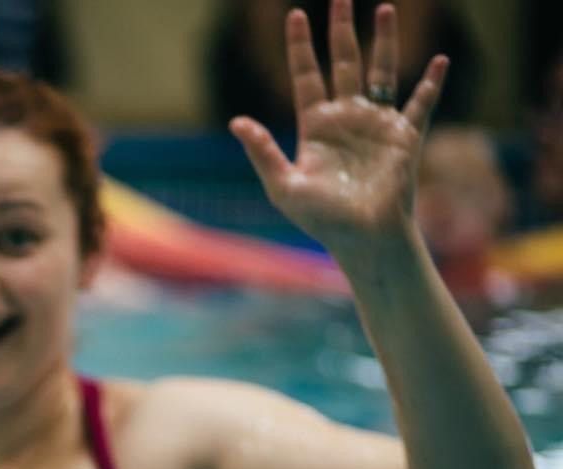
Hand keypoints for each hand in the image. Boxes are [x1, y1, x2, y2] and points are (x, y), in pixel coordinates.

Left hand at [229, 0, 447, 254]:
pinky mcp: (404, 137)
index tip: (296, 15)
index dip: (300, 47)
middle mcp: (346, 118)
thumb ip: (262, 152)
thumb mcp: (283, 185)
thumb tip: (236, 122)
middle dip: (342, 30)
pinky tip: (439, 60)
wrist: (361, 238)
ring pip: (381, 71)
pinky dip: (431, 83)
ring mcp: (376, 124)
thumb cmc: (320, 218)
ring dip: (384, 41)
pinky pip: (420, 104)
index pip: (305, 76)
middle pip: (344, 63)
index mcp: (315, 126)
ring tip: (385, 8)